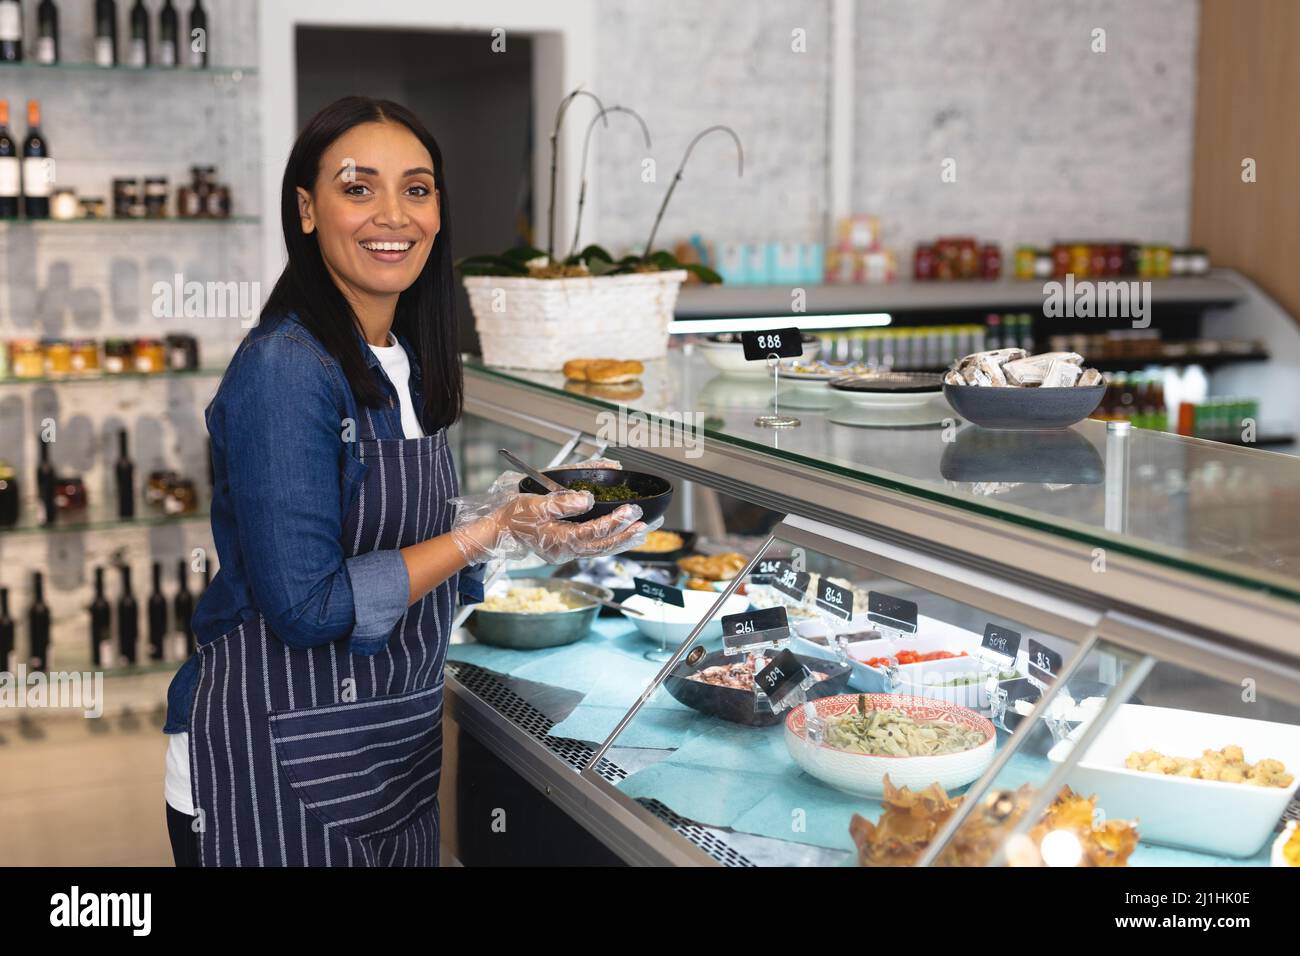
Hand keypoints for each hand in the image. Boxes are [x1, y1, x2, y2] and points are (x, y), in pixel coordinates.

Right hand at [450, 481, 652, 564]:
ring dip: (623, 540)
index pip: (594, 531)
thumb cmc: (515, 516)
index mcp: (559, 540)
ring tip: (643, 531)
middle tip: (647, 524)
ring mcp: (568, 552)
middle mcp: (566, 550)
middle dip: (627, 535)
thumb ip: (562, 502)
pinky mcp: (568, 548)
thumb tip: (587, 499)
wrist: (499, 530)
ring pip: (602, 549)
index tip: (631, 510)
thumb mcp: (536, 504)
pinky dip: (611, 542)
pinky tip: (624, 536)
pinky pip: (595, 548)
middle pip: (603, 545)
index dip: (615, 521)